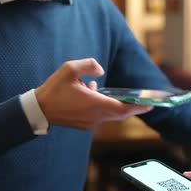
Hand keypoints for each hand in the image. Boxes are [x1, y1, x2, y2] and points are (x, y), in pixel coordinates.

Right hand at [35, 58, 152, 129]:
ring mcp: (90, 122)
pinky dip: (103, 106)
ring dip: (114, 104)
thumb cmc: (54, 89)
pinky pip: (100, 115)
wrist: (39, 110)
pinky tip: (91, 92)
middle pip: (120, 113)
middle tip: (146, 102)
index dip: (138, 106)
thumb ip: (88, 65)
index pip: (123, 108)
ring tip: (106, 90)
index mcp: (94, 103)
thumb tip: (100, 71)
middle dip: (133, 107)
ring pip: (110, 114)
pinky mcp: (84, 124)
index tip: (151, 104)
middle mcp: (95, 116)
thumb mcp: (69, 69)